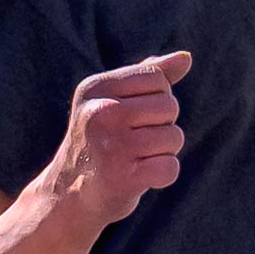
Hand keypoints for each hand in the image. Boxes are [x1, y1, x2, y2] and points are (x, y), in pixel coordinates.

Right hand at [44, 50, 191, 228]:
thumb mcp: (114, 101)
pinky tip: (139, 178)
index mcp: (95, 88)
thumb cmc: (100, 143)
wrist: (68, 195)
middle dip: (162, 126)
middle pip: (169, 107)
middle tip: (134, 143)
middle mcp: (99, 113)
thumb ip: (149, 77)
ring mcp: (111, 146)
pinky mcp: (122, 178)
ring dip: (163, 152)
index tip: (134, 117)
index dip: (157, 98)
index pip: (157, 77)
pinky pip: (170, 168)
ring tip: (135, 159)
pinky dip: (163, 176)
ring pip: (174, 137)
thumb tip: (186, 57)